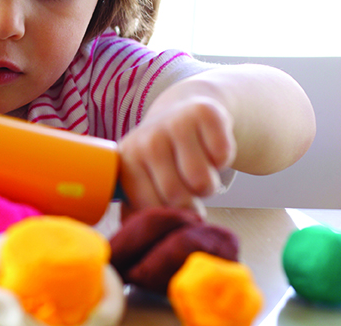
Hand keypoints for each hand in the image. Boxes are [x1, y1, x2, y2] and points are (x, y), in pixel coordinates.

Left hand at [117, 96, 235, 214]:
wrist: (182, 112)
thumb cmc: (162, 158)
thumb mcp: (142, 178)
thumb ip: (136, 209)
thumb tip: (139, 237)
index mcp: (127, 161)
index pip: (150, 208)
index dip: (169, 217)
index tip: (173, 211)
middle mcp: (147, 140)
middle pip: (177, 197)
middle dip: (190, 203)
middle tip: (186, 188)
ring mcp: (174, 123)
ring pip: (203, 182)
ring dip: (208, 185)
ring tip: (197, 170)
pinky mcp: (203, 112)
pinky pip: (223, 156)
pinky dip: (222, 160)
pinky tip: (209, 149)